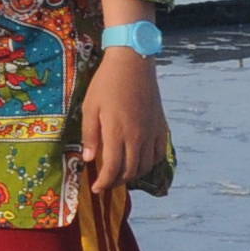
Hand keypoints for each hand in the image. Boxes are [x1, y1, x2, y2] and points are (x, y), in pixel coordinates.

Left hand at [83, 43, 172, 195]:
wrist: (133, 62)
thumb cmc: (106, 82)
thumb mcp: (90, 107)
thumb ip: (90, 135)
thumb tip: (89, 159)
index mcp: (117, 132)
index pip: (112, 169)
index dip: (104, 183)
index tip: (96, 188)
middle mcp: (137, 136)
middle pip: (130, 171)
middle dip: (116, 182)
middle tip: (106, 182)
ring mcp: (151, 132)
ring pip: (145, 166)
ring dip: (133, 175)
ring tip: (121, 174)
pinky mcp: (160, 126)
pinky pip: (158, 154)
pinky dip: (149, 164)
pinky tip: (140, 162)